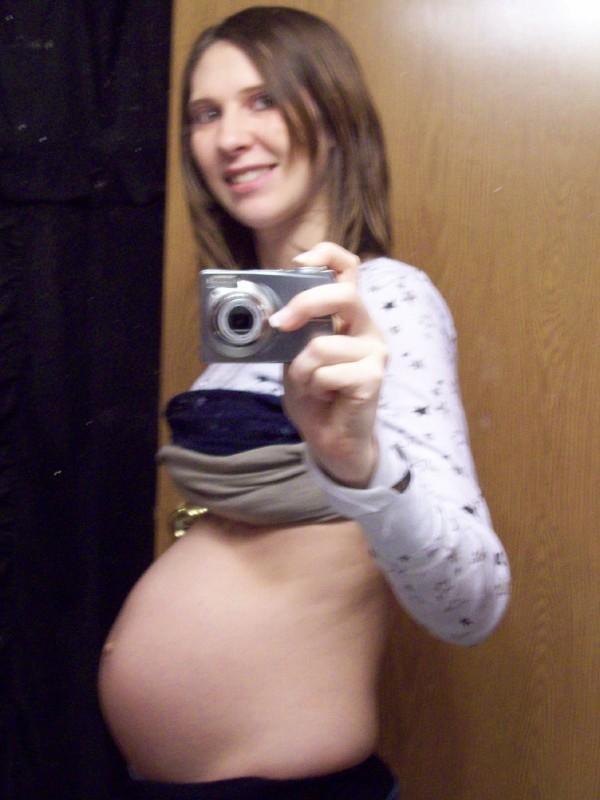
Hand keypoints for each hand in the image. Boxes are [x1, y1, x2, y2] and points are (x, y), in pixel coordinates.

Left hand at [270, 242, 387, 487]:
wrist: (332, 440)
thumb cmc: (316, 396)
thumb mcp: (294, 356)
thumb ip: (291, 333)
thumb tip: (271, 314)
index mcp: (349, 317)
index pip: (348, 269)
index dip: (326, 255)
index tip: (298, 263)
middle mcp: (367, 328)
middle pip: (343, 294)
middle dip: (304, 305)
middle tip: (280, 324)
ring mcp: (374, 352)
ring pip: (321, 344)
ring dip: (302, 370)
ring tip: (313, 386)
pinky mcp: (373, 377)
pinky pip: (326, 373)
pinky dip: (314, 388)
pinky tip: (327, 397)